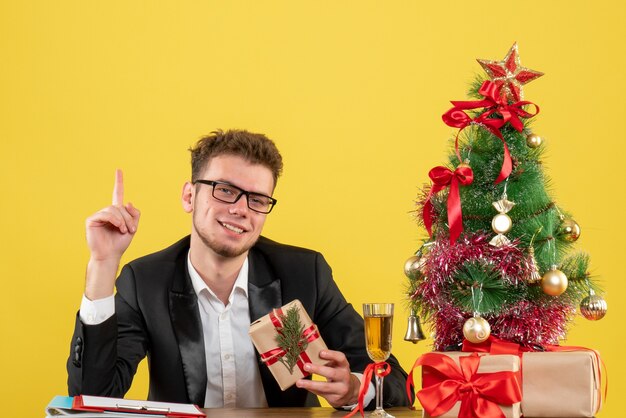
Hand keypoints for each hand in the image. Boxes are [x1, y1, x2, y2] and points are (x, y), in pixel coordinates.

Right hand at [84, 169, 139, 299]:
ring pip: (113, 209)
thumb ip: (134, 214)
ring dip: (122, 220)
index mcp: (116, 212)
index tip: (119, 170)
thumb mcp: (133, 227)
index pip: (117, 194)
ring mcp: (98, 215)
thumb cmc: (120, 243)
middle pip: (120, 206)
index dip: (118, 182)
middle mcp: (107, 212)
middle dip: (128, 217)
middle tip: (131, 230)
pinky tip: (117, 227)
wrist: (110, 255)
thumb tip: (128, 202)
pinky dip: (114, 220)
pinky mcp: (91, 220)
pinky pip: (105, 214)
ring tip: (124, 230)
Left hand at [295, 350, 359, 407]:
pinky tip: (304, 386)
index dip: (331, 355)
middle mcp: (344, 377)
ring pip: (325, 386)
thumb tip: (308, 357)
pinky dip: (311, 389)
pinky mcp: (335, 398)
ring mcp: (341, 389)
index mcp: (344, 366)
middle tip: (306, 366)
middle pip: (332, 373)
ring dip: (310, 384)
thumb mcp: (336, 366)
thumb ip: (326, 362)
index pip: (340, 358)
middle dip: (318, 369)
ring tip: (299, 382)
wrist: (349, 392)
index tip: (321, 353)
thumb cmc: (338, 375)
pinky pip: (321, 393)